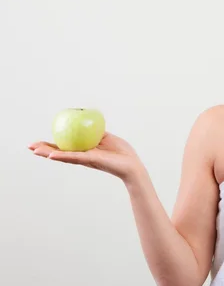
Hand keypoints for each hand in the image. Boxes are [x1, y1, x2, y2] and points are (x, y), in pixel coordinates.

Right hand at [29, 132, 144, 181]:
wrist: (132, 164)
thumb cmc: (122, 153)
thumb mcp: (107, 137)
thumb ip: (97, 132)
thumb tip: (89, 121)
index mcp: (84, 151)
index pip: (65, 147)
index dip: (51, 145)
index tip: (39, 142)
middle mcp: (82, 156)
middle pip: (60, 153)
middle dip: (44, 150)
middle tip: (29, 147)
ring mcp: (85, 159)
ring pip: (63, 156)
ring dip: (48, 153)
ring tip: (34, 151)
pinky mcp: (90, 160)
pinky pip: (74, 157)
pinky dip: (62, 155)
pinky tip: (51, 155)